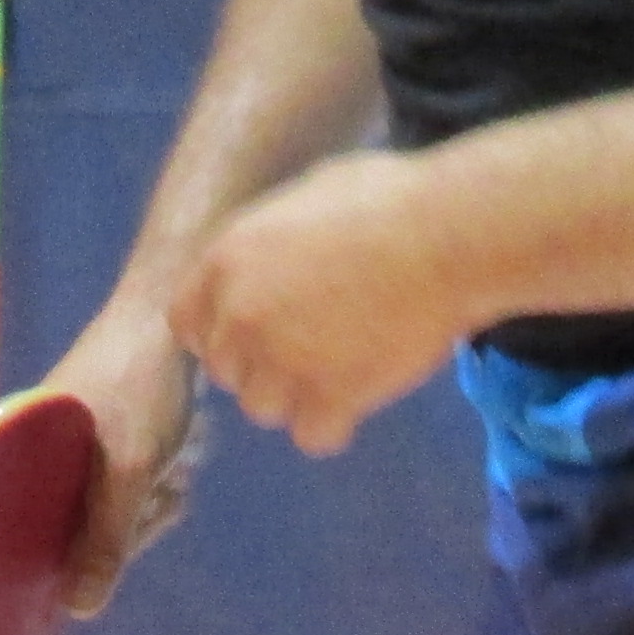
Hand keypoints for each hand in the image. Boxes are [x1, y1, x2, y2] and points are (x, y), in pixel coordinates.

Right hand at [38, 295, 203, 617]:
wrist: (173, 309)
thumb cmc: (140, 382)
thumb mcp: (129, 468)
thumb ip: (106, 538)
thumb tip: (77, 610)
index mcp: (21, 458)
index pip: (19, 536)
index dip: (61, 558)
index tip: (106, 547)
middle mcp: (38, 455)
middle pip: (78, 534)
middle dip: (131, 524)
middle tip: (162, 496)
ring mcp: (73, 448)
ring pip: (114, 514)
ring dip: (153, 500)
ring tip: (175, 466)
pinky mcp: (105, 441)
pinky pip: (130, 489)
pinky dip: (160, 481)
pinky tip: (181, 458)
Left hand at [170, 148, 471, 459]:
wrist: (446, 236)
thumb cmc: (386, 199)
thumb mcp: (304, 197)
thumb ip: (270, 242)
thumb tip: (272, 256)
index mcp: (226, 260)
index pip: (186, 323)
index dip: (221, 331)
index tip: (257, 331)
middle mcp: (240, 316)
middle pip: (227, 371)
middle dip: (261, 365)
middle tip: (313, 347)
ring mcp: (281, 361)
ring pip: (263, 408)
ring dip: (296, 397)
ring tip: (342, 367)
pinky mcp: (329, 398)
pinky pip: (312, 437)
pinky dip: (336, 425)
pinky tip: (361, 396)